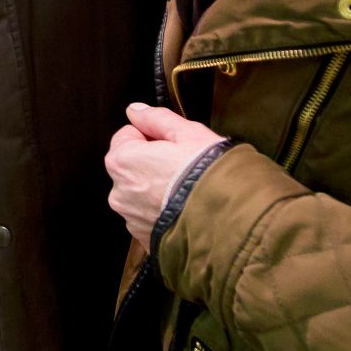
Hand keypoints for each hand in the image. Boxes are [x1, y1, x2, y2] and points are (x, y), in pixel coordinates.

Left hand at [105, 103, 227, 246]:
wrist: (231, 223)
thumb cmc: (210, 175)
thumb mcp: (188, 134)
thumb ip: (156, 118)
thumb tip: (135, 111)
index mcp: (122, 160)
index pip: (128, 136)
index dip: (153, 137)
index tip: (173, 145)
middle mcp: (119, 192)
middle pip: (133, 167)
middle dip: (153, 164)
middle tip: (185, 167)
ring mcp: (131, 219)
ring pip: (141, 195)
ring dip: (158, 191)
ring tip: (188, 192)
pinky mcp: (146, 240)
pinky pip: (151, 220)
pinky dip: (164, 214)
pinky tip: (186, 211)